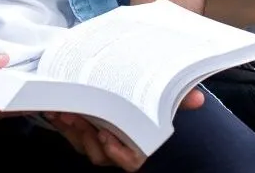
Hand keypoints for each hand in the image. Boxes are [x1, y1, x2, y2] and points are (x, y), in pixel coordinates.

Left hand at [45, 89, 203, 169]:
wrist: (117, 94)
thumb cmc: (146, 102)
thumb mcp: (163, 99)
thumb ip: (179, 99)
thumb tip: (199, 98)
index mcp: (138, 145)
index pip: (131, 161)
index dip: (118, 153)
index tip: (108, 135)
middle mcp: (117, 149)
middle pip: (101, 154)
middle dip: (89, 138)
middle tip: (81, 117)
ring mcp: (97, 143)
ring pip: (83, 146)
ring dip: (73, 130)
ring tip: (67, 111)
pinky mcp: (81, 134)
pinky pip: (70, 135)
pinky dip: (62, 123)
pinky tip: (56, 109)